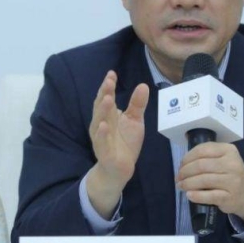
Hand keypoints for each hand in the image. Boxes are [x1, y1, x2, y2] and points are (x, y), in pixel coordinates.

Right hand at [87, 70, 148, 218]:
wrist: (120, 169)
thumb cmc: (125, 142)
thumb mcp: (135, 121)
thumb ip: (137, 104)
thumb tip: (143, 85)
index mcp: (108, 115)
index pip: (107, 97)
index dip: (108, 86)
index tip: (112, 73)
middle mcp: (101, 124)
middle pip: (102, 107)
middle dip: (104, 94)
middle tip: (109, 82)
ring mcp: (101, 138)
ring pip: (100, 122)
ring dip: (102, 111)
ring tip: (107, 99)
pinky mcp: (104, 152)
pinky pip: (102, 142)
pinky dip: (102, 134)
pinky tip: (104, 125)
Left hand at [176, 143, 243, 224]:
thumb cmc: (230, 173)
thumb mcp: (223, 158)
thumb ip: (207, 156)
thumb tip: (183, 163)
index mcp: (229, 150)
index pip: (203, 150)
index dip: (188, 157)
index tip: (181, 165)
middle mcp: (232, 164)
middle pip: (201, 165)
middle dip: (185, 171)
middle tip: (178, 177)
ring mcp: (232, 181)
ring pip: (203, 180)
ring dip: (188, 183)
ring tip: (181, 186)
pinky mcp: (230, 197)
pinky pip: (209, 196)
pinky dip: (196, 195)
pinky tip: (189, 195)